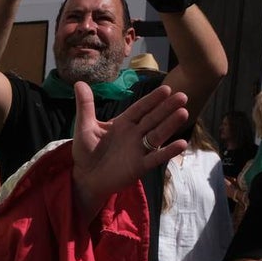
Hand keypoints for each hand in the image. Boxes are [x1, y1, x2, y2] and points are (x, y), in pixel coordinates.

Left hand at [71, 82, 188, 218]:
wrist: (85, 177)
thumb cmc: (86, 152)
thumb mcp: (84, 127)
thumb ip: (85, 106)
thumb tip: (79, 83)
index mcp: (123, 123)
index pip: (140, 108)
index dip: (152, 100)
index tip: (166, 89)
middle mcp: (134, 134)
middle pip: (153, 119)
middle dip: (167, 108)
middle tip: (182, 96)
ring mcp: (139, 150)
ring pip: (157, 135)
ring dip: (170, 125)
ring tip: (183, 113)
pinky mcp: (140, 166)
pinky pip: (156, 158)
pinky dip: (168, 151)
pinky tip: (181, 144)